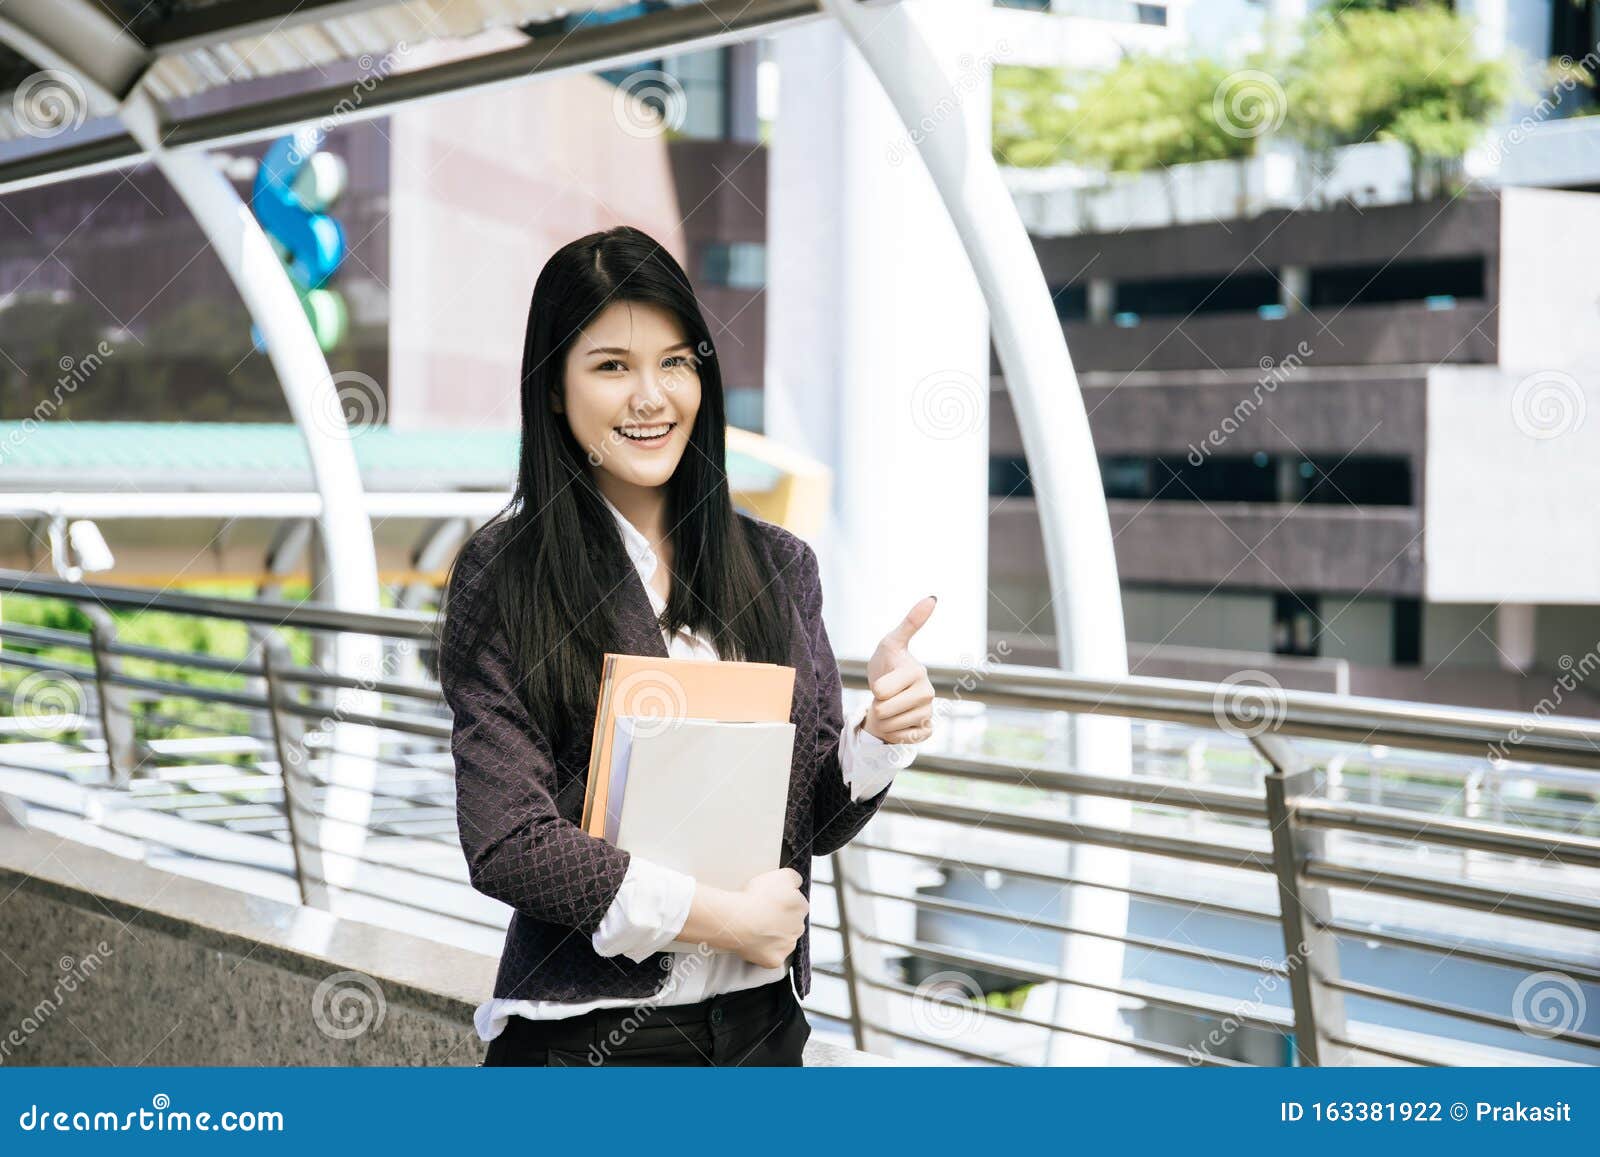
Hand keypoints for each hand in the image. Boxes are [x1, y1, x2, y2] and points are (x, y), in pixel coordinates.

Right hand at [728, 867, 807, 968]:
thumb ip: (795, 878)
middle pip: (792, 922)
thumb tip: (798, 883)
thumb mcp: (782, 874)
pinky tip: (755, 942)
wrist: (738, 922)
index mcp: (801, 906)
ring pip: (784, 940)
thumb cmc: (756, 897)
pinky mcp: (775, 959)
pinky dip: (765, 952)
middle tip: (762, 914)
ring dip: (774, 936)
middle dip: (781, 919)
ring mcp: (787, 945)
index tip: (770, 901)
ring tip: (756, 928)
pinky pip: (773, 956)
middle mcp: (799, 927)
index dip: (782, 901)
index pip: (797, 902)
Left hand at [861, 595, 936, 743]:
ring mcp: (928, 713)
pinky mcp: (926, 730)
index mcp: (917, 673)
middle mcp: (928, 693)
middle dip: (877, 707)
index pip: (881, 691)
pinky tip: (898, 722)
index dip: (875, 689)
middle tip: (884, 697)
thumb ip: (910, 622)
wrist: (888, 692)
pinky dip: (894, 734)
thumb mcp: (891, 643)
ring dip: (884, 721)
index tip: (883, 681)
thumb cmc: (888, 664)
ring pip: (890, 727)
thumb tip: (932, 597)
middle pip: (884, 711)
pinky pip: (902, 739)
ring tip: (890, 708)